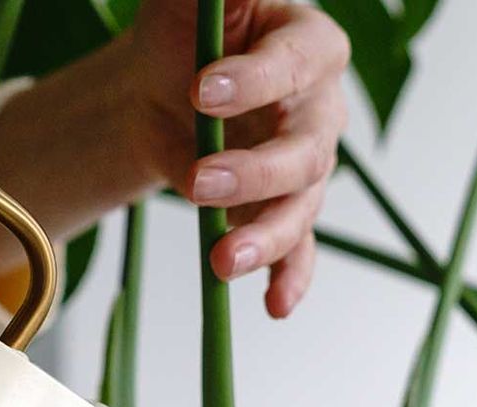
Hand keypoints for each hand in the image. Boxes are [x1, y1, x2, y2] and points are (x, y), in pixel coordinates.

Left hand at [128, 0, 349, 316]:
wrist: (158, 89)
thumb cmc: (184, 32)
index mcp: (309, 44)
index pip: (296, 63)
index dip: (256, 80)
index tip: (202, 91)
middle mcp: (318, 108)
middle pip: (305, 149)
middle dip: (253, 172)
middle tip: (198, 181)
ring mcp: (306, 165)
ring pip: (300, 206)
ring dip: (264, 237)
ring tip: (220, 259)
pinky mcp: (282, 208)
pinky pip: (298, 249)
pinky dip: (289, 277)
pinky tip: (274, 305)